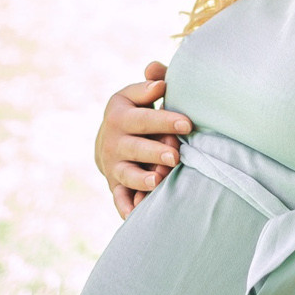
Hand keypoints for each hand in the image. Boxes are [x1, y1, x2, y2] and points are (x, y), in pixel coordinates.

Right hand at [93, 61, 186, 218]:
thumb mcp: (138, 95)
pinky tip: (137, 215)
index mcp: (119, 114)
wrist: (107, 141)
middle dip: (155, 151)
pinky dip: (127, 208)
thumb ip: (151, 84)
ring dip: (141, 178)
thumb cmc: (136, 114)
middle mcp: (114, 141)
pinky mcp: (116, 185)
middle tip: (176, 155)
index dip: (164, 119)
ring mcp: (113, 165)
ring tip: (158, 181)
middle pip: (135, 146)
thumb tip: (161, 78)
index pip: (143, 118)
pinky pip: (120, 199)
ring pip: (127, 173)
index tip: (187, 123)